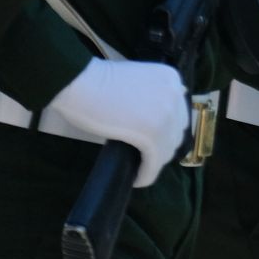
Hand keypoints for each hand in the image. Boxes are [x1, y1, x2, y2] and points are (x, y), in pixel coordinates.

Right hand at [45, 59, 187, 187]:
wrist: (81, 82)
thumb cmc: (97, 80)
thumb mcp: (136, 79)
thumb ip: (150, 94)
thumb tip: (151, 118)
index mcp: (172, 78)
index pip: (177, 112)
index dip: (166, 131)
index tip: (152, 141)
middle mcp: (176, 94)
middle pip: (177, 131)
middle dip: (162, 146)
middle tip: (145, 156)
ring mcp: (168, 114)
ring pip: (168, 149)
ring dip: (155, 161)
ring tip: (140, 168)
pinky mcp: (153, 134)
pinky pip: (155, 162)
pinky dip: (147, 173)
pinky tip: (137, 179)